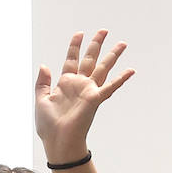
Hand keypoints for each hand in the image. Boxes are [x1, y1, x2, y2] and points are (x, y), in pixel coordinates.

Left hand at [35, 29, 133, 163]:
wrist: (57, 142)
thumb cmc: (49, 127)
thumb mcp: (41, 100)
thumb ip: (42, 82)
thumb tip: (44, 65)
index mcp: (65, 83)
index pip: (72, 59)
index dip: (75, 46)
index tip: (80, 33)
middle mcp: (79, 85)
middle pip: (90, 59)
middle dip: (97, 44)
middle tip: (104, 30)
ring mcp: (88, 91)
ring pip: (103, 68)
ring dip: (112, 56)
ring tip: (122, 44)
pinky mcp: (94, 100)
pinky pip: (110, 87)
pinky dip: (120, 79)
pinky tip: (130, 70)